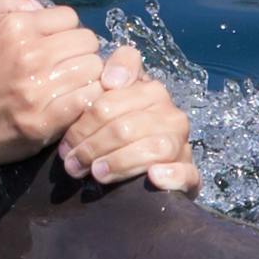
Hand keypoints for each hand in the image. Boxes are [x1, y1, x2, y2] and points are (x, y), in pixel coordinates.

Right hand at [0, 0, 110, 171]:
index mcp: (16, 27)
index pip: (70, 17)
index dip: (63, 29)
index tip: (52, 44)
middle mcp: (31, 55)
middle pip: (87, 43)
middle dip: (78, 51)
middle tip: (63, 65)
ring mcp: (38, 91)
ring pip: (94, 72)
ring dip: (85, 77)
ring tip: (67, 85)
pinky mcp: (42, 123)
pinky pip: (88, 102)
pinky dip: (84, 102)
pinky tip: (67, 104)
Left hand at [61, 41, 198, 194]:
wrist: (150, 170)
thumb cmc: (117, 135)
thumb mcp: (104, 108)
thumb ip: (101, 86)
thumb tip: (109, 80)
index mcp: (147, 91)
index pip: (111, 98)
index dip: (86, 120)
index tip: (68, 139)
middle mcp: (169, 113)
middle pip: (124, 126)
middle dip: (92, 147)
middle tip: (71, 164)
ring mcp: (181, 143)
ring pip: (153, 147)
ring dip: (120, 162)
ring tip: (96, 173)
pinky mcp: (190, 173)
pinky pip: (186, 173)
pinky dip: (171, 175)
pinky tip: (153, 177)